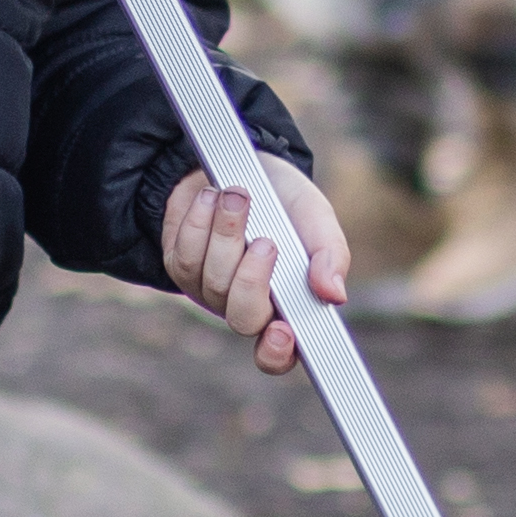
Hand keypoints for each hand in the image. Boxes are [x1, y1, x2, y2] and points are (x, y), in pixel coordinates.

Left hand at [161, 153, 352, 375]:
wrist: (240, 162)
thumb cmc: (285, 200)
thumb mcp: (317, 218)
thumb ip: (330, 255)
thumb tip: (334, 295)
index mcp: (288, 305)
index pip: (281, 353)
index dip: (279, 352)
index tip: (282, 331)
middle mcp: (247, 306)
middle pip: (244, 319)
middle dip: (252, 278)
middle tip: (267, 240)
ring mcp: (210, 291)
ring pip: (214, 282)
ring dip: (227, 233)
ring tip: (238, 195)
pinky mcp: (181, 268)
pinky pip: (185, 257)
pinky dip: (199, 222)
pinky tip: (211, 198)